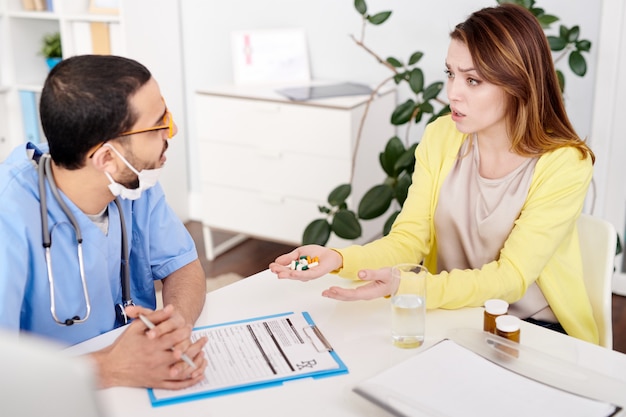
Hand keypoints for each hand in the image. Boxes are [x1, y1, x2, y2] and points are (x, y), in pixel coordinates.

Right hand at [91, 304, 207, 388]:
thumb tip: (170, 308)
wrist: (111, 367)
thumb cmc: (123, 346)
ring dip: (196, 361)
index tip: (189, 327)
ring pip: (183, 369)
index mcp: (152, 345)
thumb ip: (155, 316)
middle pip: (183, 352)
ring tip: (203, 354)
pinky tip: (197, 372)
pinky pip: (178, 384)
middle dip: (195, 345)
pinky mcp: (157, 383)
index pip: (176, 336)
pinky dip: (190, 379)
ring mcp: (158, 373)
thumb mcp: (137, 326)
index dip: (185, 331)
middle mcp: (156, 360)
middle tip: (202, 340)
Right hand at [269, 245, 342, 281]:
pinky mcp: (316, 274)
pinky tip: (292, 273)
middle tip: (273, 270)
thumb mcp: (299, 253)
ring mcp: (308, 274)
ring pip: (296, 276)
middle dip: (281, 272)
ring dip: (288, 275)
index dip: (278, 268)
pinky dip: (299, 274)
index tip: (271, 266)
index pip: (286, 269)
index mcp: (297, 268)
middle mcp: (301, 273)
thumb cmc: (316, 253)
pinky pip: (306, 275)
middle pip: (289, 274)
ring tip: (280, 274)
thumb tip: (277, 261)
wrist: (329, 254)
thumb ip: (289, 258)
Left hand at [322, 267, 393, 300]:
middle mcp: (365, 295)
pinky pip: (349, 294)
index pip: (353, 294)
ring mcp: (363, 294)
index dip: (342, 292)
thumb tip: (360, 273)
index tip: (333, 289)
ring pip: (347, 297)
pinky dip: (340, 293)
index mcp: (370, 292)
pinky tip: (334, 291)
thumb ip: (372, 273)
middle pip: (348, 297)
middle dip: (336, 295)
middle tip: (324, 292)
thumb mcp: (384, 273)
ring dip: (336, 295)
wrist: (398, 283)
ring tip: (325, 293)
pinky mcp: (362, 291)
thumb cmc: (392, 278)